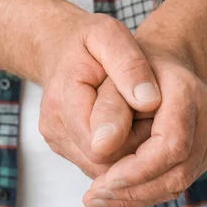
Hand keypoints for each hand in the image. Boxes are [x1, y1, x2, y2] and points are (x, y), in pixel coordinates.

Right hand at [35, 8, 161, 177]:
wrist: (59, 47)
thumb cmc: (88, 41)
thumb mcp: (111, 36)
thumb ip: (130, 67)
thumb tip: (149, 102)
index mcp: (64, 99)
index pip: (104, 146)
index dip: (137, 136)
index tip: (151, 111)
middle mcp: (55, 128)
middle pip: (106, 164)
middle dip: (136, 147)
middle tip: (149, 114)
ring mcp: (58, 142)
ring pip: (104, 170)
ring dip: (129, 152)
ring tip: (138, 118)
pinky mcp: (66, 149)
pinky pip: (99, 166)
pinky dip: (120, 153)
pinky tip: (128, 127)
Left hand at [82, 47, 206, 206]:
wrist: (159, 63)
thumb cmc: (130, 68)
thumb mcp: (111, 77)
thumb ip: (107, 110)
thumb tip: (99, 150)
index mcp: (189, 94)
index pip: (171, 146)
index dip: (137, 171)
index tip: (101, 181)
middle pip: (178, 173)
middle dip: (133, 190)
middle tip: (91, 196)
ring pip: (177, 184)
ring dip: (135, 196)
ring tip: (97, 197)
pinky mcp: (204, 154)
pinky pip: (175, 183)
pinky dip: (143, 191)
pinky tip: (113, 189)